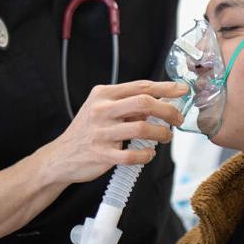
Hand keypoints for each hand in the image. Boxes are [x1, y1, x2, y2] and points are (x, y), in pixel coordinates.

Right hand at [43, 80, 187, 183]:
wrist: (60, 157)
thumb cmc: (87, 130)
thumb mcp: (102, 109)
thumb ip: (127, 104)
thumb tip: (159, 103)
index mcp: (103, 94)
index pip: (141, 86)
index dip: (165, 88)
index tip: (182, 90)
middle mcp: (101, 110)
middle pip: (143, 102)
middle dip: (167, 110)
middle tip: (178, 118)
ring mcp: (101, 133)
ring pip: (141, 127)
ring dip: (161, 133)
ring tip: (166, 136)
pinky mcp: (102, 155)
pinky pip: (132, 155)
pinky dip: (145, 154)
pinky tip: (149, 153)